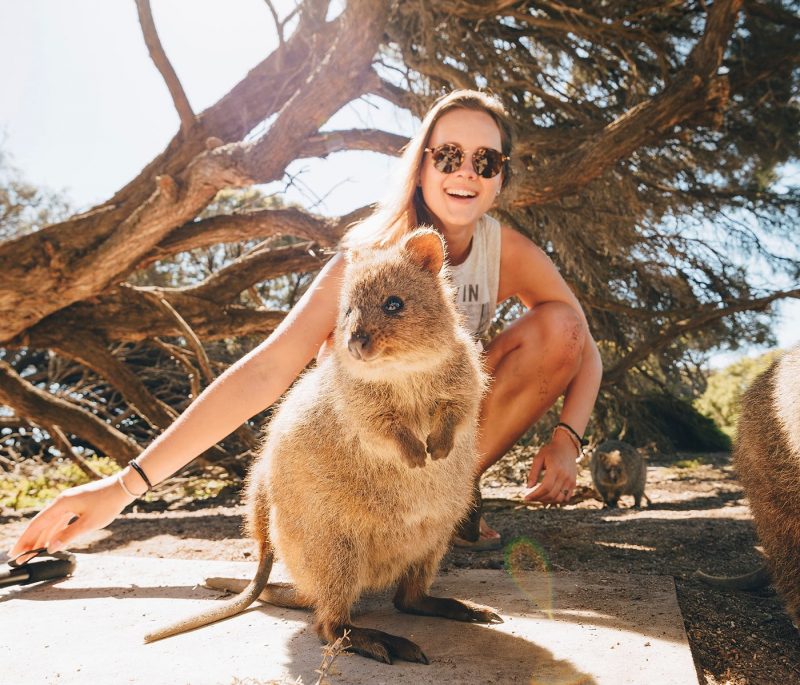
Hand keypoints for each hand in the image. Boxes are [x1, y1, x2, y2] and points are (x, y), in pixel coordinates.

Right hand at [7, 474, 133, 563]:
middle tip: (19, 558)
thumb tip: (51, 548)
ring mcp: (69, 503)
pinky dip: (54, 532)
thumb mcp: (89, 523)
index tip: (15, 553)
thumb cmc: (108, 503)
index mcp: (61, 504)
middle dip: (30, 541)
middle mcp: (62, 502)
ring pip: (50, 523)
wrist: (124, 487)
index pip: (37, 524)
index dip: (25, 540)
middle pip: (41, 524)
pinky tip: (50, 543)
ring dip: (41, 538)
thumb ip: (68, 536)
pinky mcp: (76, 505)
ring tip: (32, 553)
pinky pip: (60, 521)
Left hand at [524, 433, 578, 503]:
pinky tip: (548, 496)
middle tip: (530, 498)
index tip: (526, 498)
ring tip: (538, 497)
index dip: (535, 495)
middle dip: (539, 499)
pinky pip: (566, 498)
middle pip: (552, 495)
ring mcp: (571, 481)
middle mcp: (565, 476)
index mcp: (555, 469)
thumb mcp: (538, 458)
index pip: (545, 488)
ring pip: (559, 499)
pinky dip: (556, 500)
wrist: (566, 447)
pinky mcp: (573, 484)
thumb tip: (528, 487)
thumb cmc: (550, 451)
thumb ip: (533, 473)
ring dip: (547, 501)